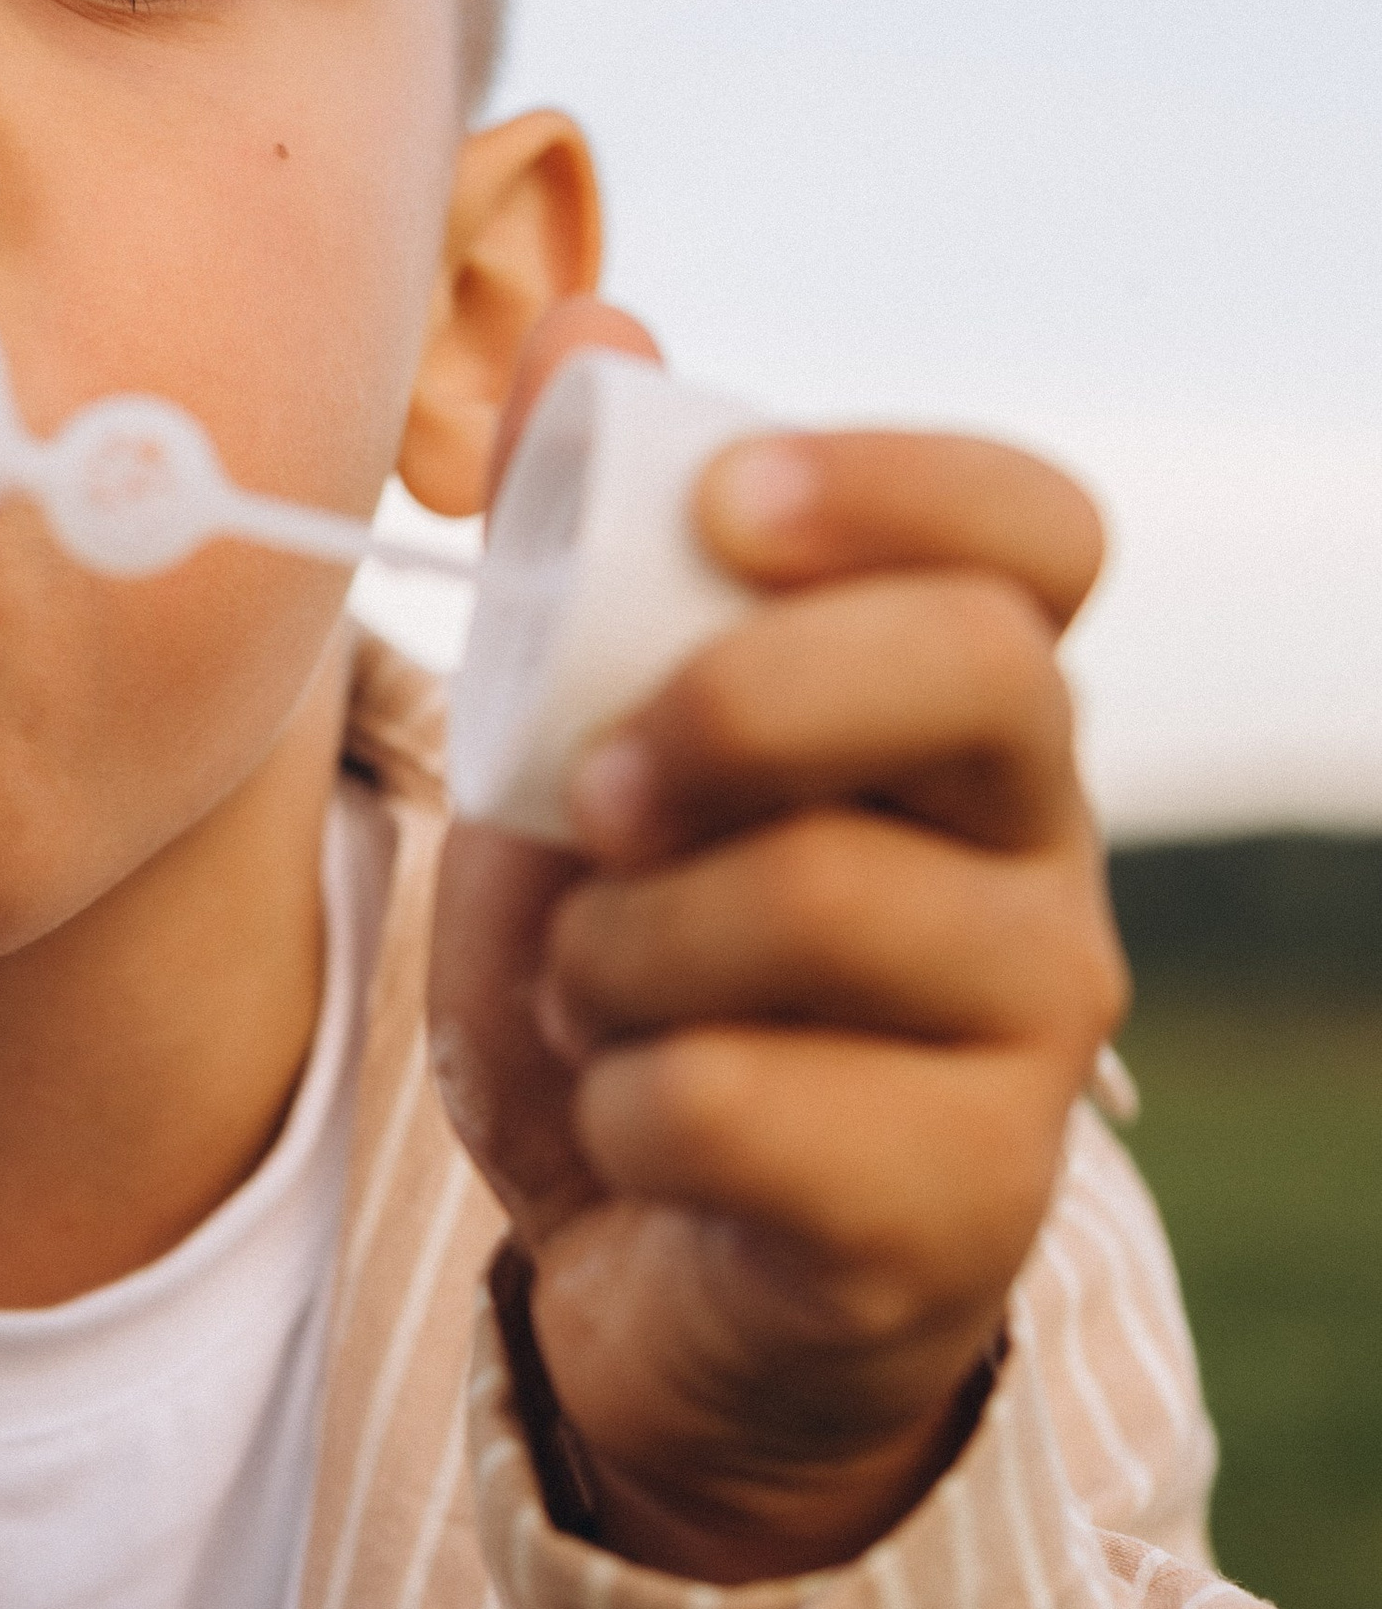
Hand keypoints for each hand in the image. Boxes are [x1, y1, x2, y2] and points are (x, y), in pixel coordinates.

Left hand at [428, 303, 1127, 1580]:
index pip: (1035, 533)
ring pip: (823, 899)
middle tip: (603, 789)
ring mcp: (1026, 1038)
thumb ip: (588, 575)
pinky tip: (635, 1131)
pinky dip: (622, 1103)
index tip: (726, 509)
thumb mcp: (571, 774)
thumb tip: (592, 328)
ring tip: (600, 995)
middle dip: (745, 699)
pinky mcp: (962, 1208)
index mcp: (953, 717)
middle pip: (975, 674)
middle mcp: (1037, 855)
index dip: (895, 485)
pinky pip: (743, 1104)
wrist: (634, 1280)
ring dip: (624, 948)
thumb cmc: (633, 995)